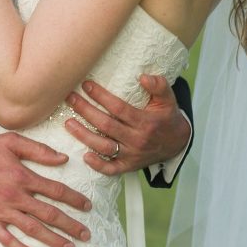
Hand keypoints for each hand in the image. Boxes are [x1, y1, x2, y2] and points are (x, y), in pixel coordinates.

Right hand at [0, 132, 91, 246]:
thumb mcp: (10, 142)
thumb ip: (38, 150)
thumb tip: (62, 158)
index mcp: (23, 176)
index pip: (56, 190)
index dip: (74, 199)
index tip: (87, 206)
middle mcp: (15, 196)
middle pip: (49, 213)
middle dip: (70, 225)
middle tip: (85, 234)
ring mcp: (1, 211)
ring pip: (32, 229)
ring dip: (53, 240)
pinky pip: (7, 240)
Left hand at [64, 75, 191, 175]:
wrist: (177, 142)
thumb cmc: (167, 117)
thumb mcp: (168, 99)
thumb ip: (159, 85)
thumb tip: (143, 77)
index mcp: (145, 122)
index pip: (119, 108)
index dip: (101, 96)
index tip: (86, 85)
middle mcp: (137, 139)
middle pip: (107, 125)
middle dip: (86, 111)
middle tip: (70, 98)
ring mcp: (132, 155)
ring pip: (104, 146)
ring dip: (84, 135)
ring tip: (68, 122)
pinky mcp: (129, 166)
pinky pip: (112, 169)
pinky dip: (98, 165)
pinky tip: (85, 156)